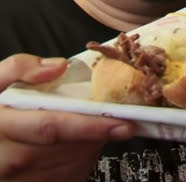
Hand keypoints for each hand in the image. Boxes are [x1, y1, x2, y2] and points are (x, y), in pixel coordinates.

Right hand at [0, 54, 134, 181]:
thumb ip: (19, 69)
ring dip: (89, 144)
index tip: (121, 124)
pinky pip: (70, 174)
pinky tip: (74, 144)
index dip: (90, 126)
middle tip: (113, 120)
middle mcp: (9, 159)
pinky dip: (81, 158)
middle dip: (95, 132)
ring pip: (73, 162)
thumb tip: (58, 66)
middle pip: (68, 147)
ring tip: (83, 127)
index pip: (51, 128)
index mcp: (1, 127)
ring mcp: (21, 179)